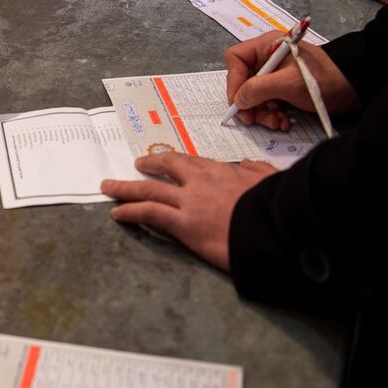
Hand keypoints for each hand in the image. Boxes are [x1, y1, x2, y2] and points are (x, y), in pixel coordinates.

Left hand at [101, 154, 277, 269]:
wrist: (278, 226)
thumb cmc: (278, 206)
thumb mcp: (270, 180)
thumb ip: (255, 171)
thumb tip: (247, 164)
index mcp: (223, 171)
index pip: (194, 163)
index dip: (178, 162)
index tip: (169, 161)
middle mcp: (201, 182)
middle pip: (168, 167)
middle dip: (149, 164)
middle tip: (136, 164)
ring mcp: (189, 202)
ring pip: (149, 189)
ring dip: (126, 188)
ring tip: (110, 187)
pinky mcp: (183, 224)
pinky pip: (149, 213)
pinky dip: (130, 211)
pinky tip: (117, 212)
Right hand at [225, 31, 358, 128]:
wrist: (352, 88)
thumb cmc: (323, 79)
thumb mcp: (288, 83)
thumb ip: (258, 89)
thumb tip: (238, 100)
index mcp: (267, 46)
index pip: (236, 59)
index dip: (234, 80)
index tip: (239, 101)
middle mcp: (268, 58)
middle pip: (243, 81)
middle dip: (249, 103)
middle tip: (254, 120)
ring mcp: (275, 75)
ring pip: (254, 96)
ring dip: (261, 113)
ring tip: (277, 122)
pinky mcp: (282, 89)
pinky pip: (266, 103)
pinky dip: (272, 114)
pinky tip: (283, 121)